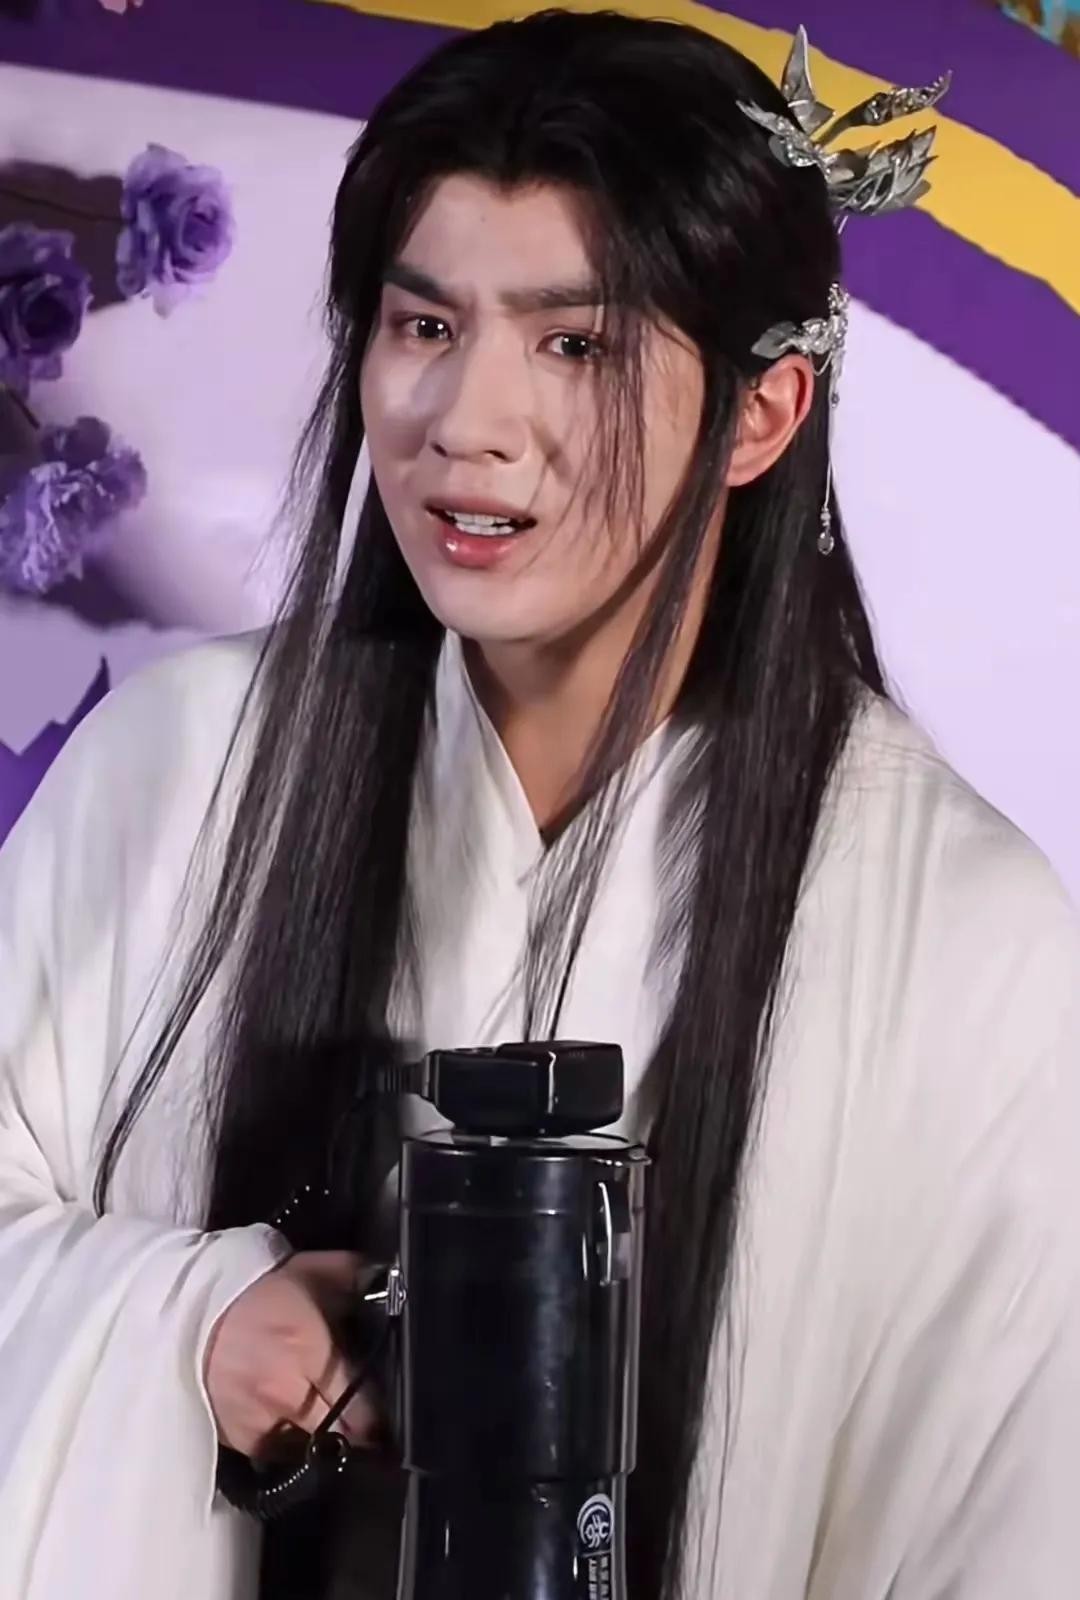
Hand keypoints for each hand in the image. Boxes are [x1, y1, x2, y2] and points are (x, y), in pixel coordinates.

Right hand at [204, 1250, 377, 1458]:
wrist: (184, 1312)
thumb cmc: (253, 1290)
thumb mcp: (308, 1271)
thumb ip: (353, 1277)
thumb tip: (387, 1278)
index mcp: (310, 1352)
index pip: (362, 1407)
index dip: (380, 1416)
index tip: (386, 1415)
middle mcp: (288, 1396)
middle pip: (341, 1437)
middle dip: (356, 1431)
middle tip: (362, 1419)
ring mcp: (261, 1424)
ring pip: (311, 1449)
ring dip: (321, 1437)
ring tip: (322, 1414)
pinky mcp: (239, 1440)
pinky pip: (278, 1452)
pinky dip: (288, 1439)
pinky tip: (289, 1417)